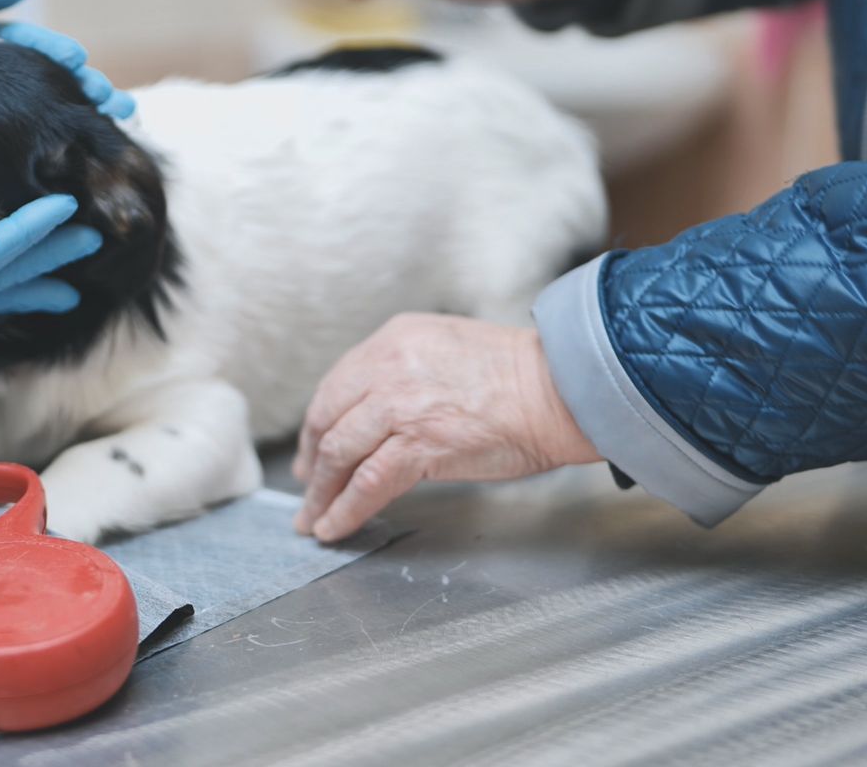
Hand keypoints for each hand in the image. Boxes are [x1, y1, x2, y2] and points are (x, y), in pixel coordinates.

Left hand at [291, 314, 600, 542]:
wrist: (559, 389)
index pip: (337, 385)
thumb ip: (405, 370)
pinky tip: (334, 526)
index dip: (319, 423)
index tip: (312, 447)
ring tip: (314, 518)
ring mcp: (400, 405)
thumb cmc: (517, 375)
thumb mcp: (446, 348)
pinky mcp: (418, 444)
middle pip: (328, 418)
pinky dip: (344, 509)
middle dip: (312, 459)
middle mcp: (388, 366)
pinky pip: (367, 483)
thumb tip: (377, 409)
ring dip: (321, 492)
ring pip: (339, 453)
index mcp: (394, 340)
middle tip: (307, 485)